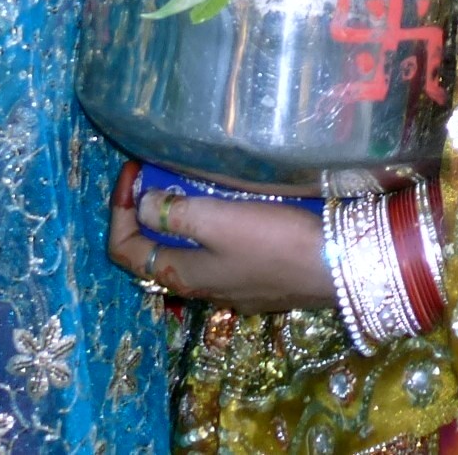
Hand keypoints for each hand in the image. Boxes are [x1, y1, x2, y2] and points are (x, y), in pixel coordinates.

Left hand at [106, 163, 335, 314]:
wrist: (339, 266)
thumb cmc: (275, 242)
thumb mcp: (218, 221)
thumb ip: (174, 214)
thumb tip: (142, 206)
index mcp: (183, 275)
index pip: (125, 250)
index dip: (118, 211)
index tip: (132, 171)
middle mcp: (202, 287)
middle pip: (156, 250)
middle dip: (149, 210)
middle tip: (159, 171)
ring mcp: (231, 287)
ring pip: (190, 251)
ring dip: (181, 217)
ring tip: (193, 180)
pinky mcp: (258, 279)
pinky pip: (219, 252)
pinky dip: (210, 226)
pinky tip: (231, 205)